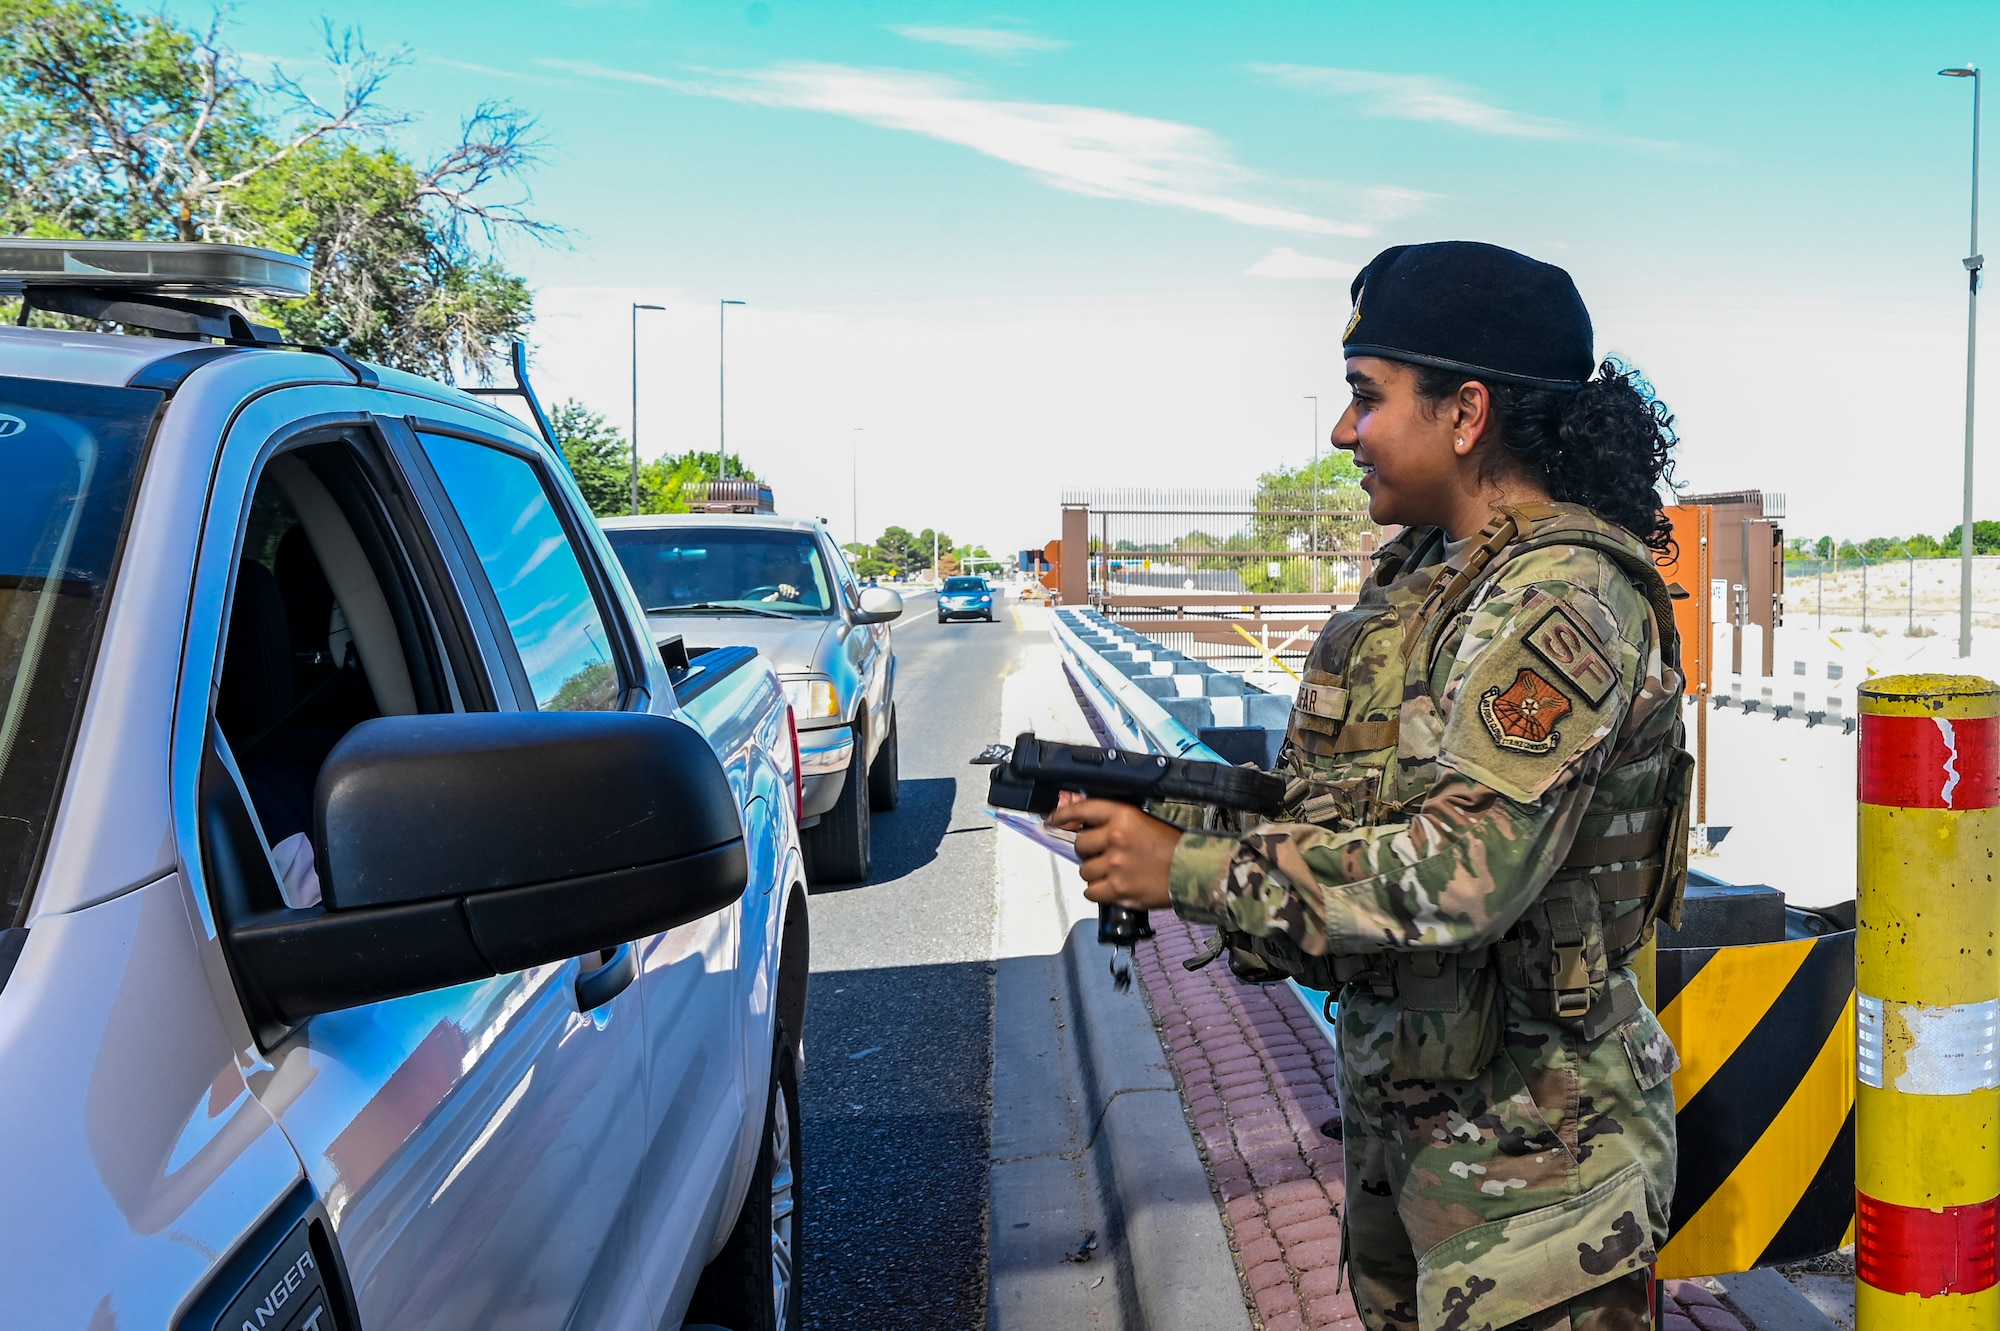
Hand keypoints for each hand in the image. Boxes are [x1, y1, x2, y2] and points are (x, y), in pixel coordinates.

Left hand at [1047, 798, 1178, 910]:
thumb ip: (1114, 821)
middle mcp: (1115, 838)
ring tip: (1113, 872)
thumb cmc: (1172, 845)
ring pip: (1084, 871)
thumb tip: (1083, 824)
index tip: (1053, 820)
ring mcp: (1115, 866)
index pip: (1082, 810)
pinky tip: (1112, 887)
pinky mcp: (1119, 890)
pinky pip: (1091, 892)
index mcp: (1123, 816)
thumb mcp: (1143, 821)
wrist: (1194, 871)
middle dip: (1088, 851)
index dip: (1063, 815)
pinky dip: (1099, 891)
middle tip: (1103, 854)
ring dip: (1094, 873)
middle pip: (1080, 845)